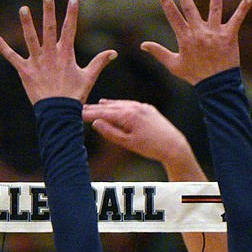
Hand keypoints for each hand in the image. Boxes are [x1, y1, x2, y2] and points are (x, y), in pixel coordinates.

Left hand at [0, 0, 116, 104]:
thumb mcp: (88, 77)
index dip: (72, 14)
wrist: (58, 113)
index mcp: (66, 54)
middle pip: (49, 29)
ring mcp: (37, 62)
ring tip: (23, 8)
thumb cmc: (74, 96)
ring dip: (26, 23)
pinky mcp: (25, 71)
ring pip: (31, 39)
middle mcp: (50, 55)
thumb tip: (114, 52)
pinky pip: (12, 58)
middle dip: (49, 11)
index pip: (70, 29)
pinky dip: (4, 48)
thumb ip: (99, 62)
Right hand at [82, 99, 197, 177]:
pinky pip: (128, 104)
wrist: (173, 145)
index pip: (103, 113)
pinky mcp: (147, 108)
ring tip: (94, 105)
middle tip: (80, 108)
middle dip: (95, 108)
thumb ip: (110, 132)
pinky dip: (118, 104)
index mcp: (127, 115)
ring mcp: (141, 106)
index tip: (77, 113)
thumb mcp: (127, 142)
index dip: (89, 113)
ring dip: (105, 105)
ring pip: (119, 104)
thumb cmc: (150, 147)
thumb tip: (96, 123)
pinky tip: (113, 105)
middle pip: (109, 107)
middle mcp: (134, 107)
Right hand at [142, 0, 251, 85]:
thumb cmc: (194, 75)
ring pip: (215, 8)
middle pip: (190, 8)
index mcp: (185, 38)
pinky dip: (243, 9)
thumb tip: (142, 45)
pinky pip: (237, 19)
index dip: (166, 1)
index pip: (173, 16)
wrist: (216, 85)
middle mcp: (199, 32)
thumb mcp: (173, 65)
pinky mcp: (229, 35)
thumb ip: (158, 52)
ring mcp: (215, 33)